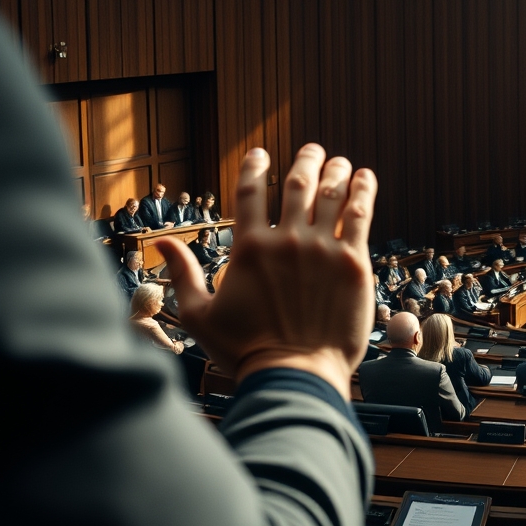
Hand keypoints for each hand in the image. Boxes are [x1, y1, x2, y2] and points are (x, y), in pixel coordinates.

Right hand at [156, 145, 377, 400]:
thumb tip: (160, 242)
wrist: (294, 375)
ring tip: (341, 163)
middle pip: (298, 184)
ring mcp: (322, 250)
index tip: (260, 153)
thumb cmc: (244, 350)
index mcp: (249, 248)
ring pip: (332, 194)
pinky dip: (364, 191)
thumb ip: (183, 273)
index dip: (255, 166)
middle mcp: (287, 241)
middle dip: (306, 160)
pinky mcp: (353, 263)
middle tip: (313, 150)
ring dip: (337, 171)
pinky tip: (366, 178)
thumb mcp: (198, 314)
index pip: (251, 191)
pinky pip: (360, 215)